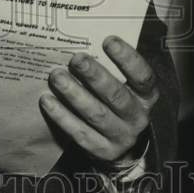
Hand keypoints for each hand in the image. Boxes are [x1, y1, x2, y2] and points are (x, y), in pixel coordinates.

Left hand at [39, 35, 158, 162]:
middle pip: (116, 95)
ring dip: (74, 94)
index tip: (108, 40)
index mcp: (146, 96)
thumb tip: (82, 41)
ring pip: (96, 114)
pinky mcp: (103, 151)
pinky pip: (80, 133)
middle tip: (75, 58)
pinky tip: (47, 100)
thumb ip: (109, 68)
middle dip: (94, 75)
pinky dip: (62, 116)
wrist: (122, 146)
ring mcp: (121, 137)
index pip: (143, 76)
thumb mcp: (123, 85)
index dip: (128, 58)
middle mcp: (137, 117)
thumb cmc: (116, 102)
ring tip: (56, 76)